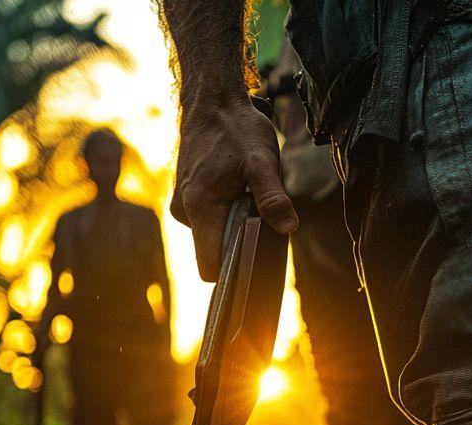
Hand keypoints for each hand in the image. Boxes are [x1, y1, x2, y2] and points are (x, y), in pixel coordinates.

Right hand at [171, 96, 297, 280]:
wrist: (212, 101)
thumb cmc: (237, 129)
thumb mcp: (263, 162)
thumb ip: (273, 198)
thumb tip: (288, 228)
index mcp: (200, 209)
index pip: (209, 265)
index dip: (231, 276)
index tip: (252, 272)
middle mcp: (185, 211)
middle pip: (213, 252)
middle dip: (237, 245)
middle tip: (258, 220)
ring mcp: (183, 203)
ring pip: (212, 233)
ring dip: (232, 225)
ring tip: (247, 198)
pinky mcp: (186, 195)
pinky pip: (208, 217)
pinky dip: (225, 212)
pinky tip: (237, 191)